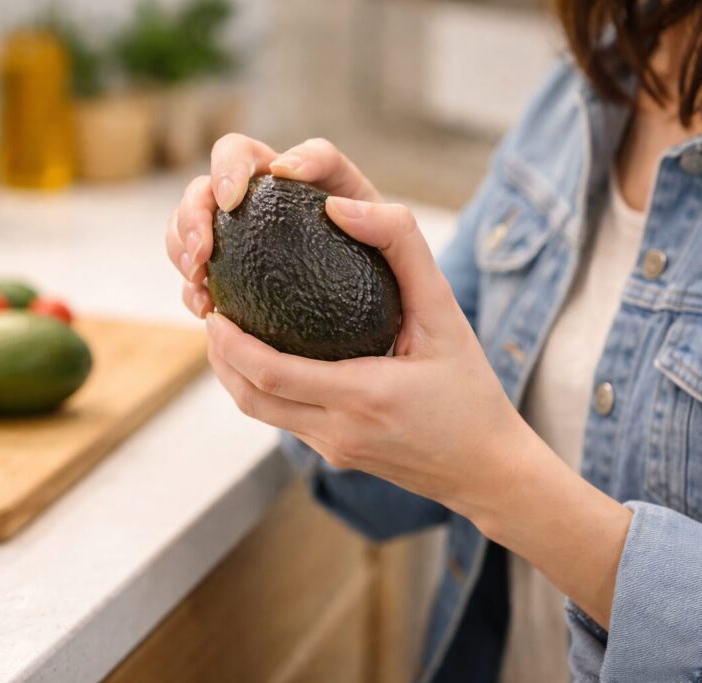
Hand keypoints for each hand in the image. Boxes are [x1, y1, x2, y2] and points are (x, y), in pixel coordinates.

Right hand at [165, 135, 380, 318]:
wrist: (384, 338)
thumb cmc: (399, 295)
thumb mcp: (411, 260)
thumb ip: (395, 228)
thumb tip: (338, 208)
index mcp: (318, 183)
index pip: (293, 154)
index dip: (261, 162)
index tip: (265, 184)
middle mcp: (275, 198)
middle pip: (221, 171)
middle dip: (202, 200)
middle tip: (208, 244)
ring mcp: (247, 234)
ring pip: (195, 216)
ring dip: (184, 239)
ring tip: (200, 275)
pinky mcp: (232, 274)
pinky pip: (195, 271)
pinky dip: (192, 286)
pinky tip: (205, 310)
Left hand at [204, 193, 523, 517]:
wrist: (488, 469)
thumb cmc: (471, 390)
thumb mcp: (447, 314)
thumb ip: (404, 252)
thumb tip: (342, 207)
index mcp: (363, 396)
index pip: (271, 373)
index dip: (231, 342)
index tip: (214, 307)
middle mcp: (338, 431)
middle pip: (250, 398)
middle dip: (219, 356)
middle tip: (212, 312)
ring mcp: (333, 450)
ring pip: (260, 413)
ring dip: (233, 375)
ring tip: (228, 332)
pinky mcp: (335, 456)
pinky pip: (283, 421)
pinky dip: (262, 389)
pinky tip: (267, 358)